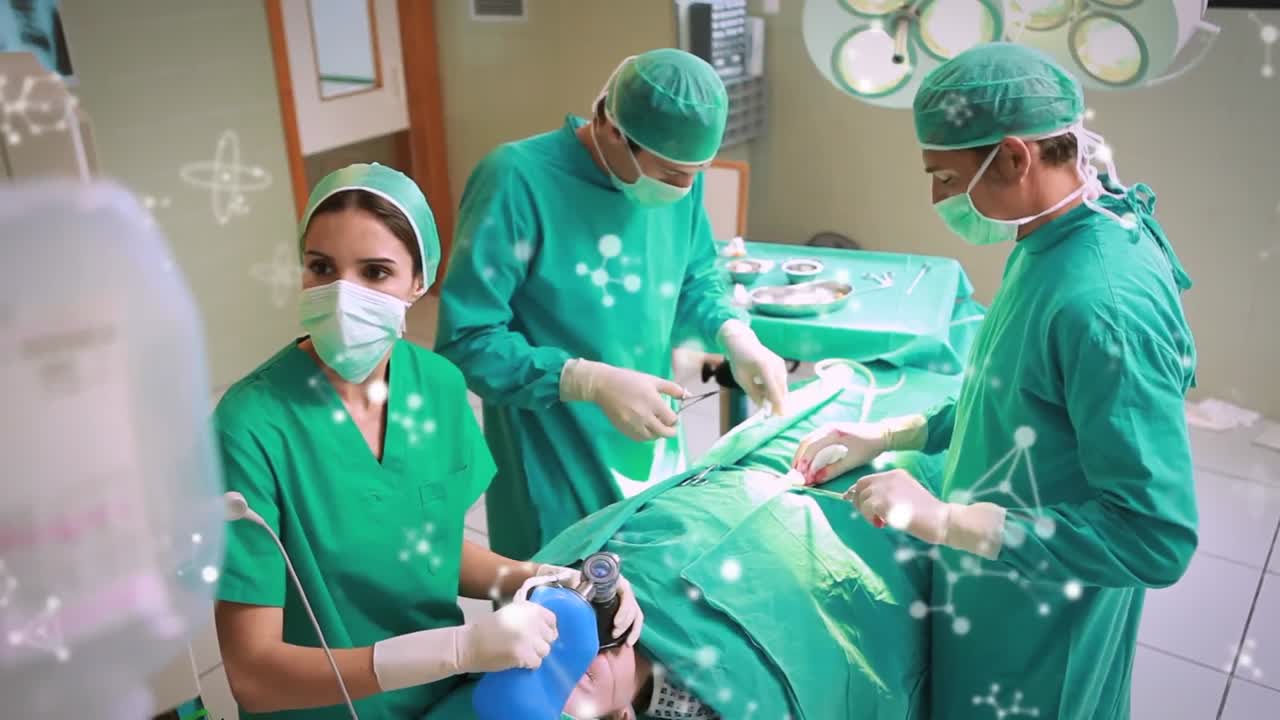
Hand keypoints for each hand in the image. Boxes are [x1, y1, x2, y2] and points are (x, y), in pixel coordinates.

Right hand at [371, 601, 557, 689]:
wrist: (468, 644)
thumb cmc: (487, 629)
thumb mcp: (510, 614)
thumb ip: (529, 617)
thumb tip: (551, 629)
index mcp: (527, 607)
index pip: (552, 619)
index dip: (548, 629)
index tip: (540, 636)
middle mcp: (530, 619)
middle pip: (549, 637)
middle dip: (540, 643)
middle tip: (526, 646)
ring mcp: (527, 637)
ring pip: (545, 651)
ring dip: (535, 655)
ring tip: (521, 654)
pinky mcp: (523, 653)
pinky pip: (536, 663)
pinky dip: (528, 665)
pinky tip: (517, 661)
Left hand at [519, 564, 644, 645]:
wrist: (567, 581)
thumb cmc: (571, 578)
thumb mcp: (571, 577)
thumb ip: (572, 579)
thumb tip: (574, 583)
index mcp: (612, 579)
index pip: (626, 590)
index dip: (625, 607)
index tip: (616, 622)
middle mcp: (620, 589)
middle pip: (632, 605)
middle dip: (626, 621)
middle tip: (615, 632)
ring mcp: (621, 601)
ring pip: (635, 614)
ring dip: (631, 628)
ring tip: (622, 640)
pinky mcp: (620, 611)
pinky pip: (633, 621)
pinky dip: (633, 632)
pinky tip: (628, 643)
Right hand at [562, 359, 684, 440]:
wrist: (603, 385)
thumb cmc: (629, 380)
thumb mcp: (652, 380)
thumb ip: (671, 388)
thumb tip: (687, 395)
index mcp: (653, 402)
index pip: (672, 419)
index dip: (674, 418)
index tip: (672, 415)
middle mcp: (645, 416)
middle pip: (664, 433)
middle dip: (670, 430)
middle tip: (669, 426)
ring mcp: (633, 425)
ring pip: (652, 438)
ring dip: (657, 433)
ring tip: (656, 425)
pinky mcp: (624, 429)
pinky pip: (639, 438)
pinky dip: (645, 436)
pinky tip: (645, 428)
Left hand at [719, 321, 787, 414]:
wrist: (742, 342)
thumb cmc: (739, 361)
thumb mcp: (742, 380)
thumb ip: (753, 393)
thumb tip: (763, 407)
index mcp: (764, 367)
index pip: (773, 390)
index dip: (777, 404)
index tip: (780, 416)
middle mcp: (775, 365)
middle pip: (780, 389)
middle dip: (778, 402)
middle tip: (773, 414)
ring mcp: (780, 364)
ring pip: (782, 386)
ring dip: (776, 395)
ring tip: (763, 398)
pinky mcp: (781, 364)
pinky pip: (781, 380)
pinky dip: (775, 388)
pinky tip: (763, 388)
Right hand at [792, 422, 886, 485]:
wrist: (881, 435)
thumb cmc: (868, 448)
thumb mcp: (851, 462)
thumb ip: (832, 470)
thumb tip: (814, 479)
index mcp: (832, 432)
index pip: (811, 447)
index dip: (804, 463)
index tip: (802, 477)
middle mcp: (826, 428)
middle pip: (805, 443)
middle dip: (799, 460)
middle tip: (796, 476)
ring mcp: (827, 429)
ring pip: (808, 442)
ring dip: (802, 456)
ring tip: (800, 471)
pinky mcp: (829, 433)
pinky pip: (813, 442)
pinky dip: (809, 453)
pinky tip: (809, 463)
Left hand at [845, 469, 949, 542]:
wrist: (941, 519)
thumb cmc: (927, 513)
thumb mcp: (906, 495)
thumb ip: (888, 494)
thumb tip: (867, 501)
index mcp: (896, 474)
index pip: (868, 480)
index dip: (860, 492)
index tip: (858, 503)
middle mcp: (889, 477)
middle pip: (861, 485)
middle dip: (859, 500)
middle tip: (868, 515)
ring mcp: (885, 488)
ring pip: (862, 498)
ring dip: (866, 512)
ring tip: (881, 521)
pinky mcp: (883, 502)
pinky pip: (866, 509)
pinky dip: (870, 518)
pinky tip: (883, 523)